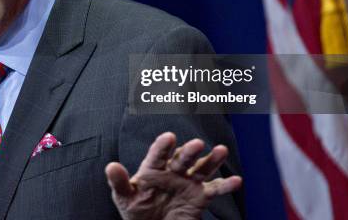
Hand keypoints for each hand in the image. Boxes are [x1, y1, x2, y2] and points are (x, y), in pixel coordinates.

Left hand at [105, 132, 241, 219]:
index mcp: (152, 169)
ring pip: (201, 168)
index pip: (158, 154)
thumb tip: (111, 166)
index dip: (163, 146)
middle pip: (182, 159)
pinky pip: (214, 190)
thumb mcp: (124, 198)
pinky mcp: (200, 196)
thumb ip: (119, 182)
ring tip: (221, 151)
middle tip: (197, 144)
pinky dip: (226, 185)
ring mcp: (187, 182)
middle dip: (190, 151)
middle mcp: (172, 171)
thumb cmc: (136, 211)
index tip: (169, 137)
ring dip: (212, 160)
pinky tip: (236, 180)